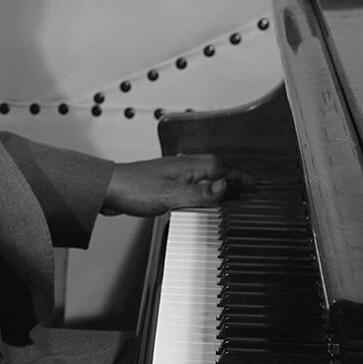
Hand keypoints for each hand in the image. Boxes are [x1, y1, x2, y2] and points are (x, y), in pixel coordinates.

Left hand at [101, 154, 255, 216]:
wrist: (105, 189)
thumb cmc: (133, 189)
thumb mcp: (170, 196)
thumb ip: (198, 194)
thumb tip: (224, 189)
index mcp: (188, 166)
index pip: (222, 167)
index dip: (241, 175)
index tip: (257, 182)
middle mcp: (183, 167)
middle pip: (217, 168)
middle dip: (236, 177)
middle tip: (252, 188)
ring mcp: (173, 174)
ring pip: (205, 175)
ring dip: (221, 183)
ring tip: (235, 193)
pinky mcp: (165, 183)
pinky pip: (193, 184)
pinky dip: (206, 189)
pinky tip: (204, 197)